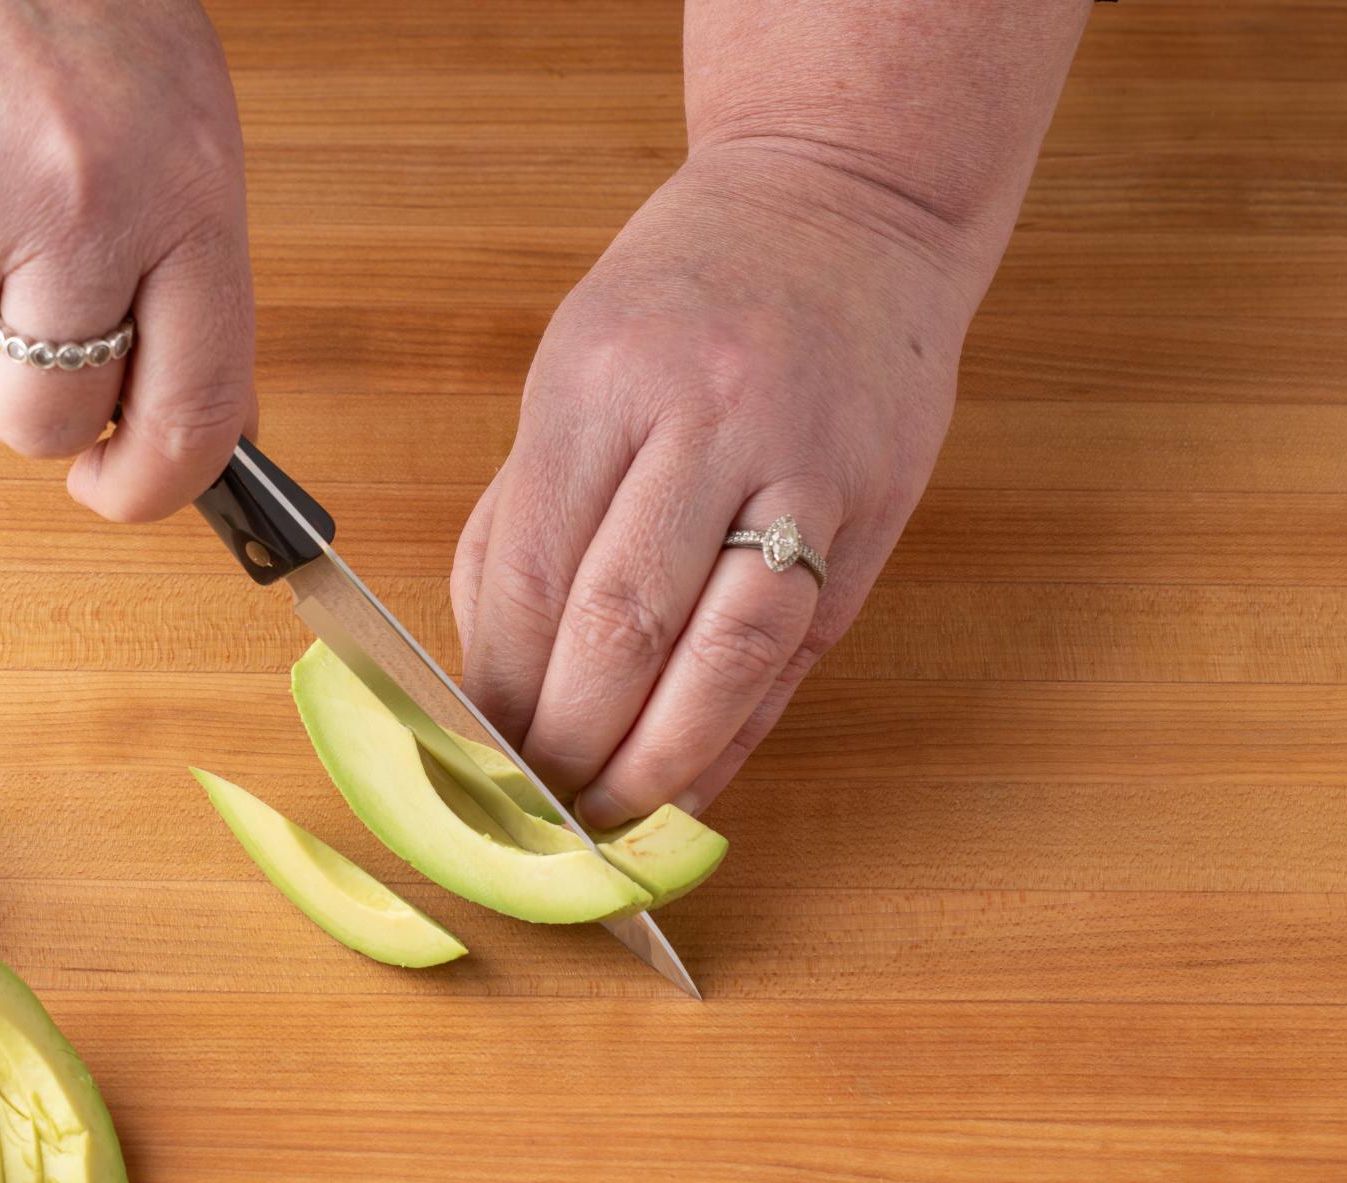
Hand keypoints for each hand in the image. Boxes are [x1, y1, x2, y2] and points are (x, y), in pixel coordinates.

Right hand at [0, 0, 253, 520]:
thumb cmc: (83, 0)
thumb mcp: (183, 125)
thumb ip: (187, 274)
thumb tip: (186, 421)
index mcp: (183, 198)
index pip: (191, 416)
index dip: (154, 488)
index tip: (125, 491)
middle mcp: (72, 211)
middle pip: (42, 420)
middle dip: (38, 405)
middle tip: (37, 335)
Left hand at [451, 143, 982, 827]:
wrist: (847, 200)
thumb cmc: (687, 290)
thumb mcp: (573, 366)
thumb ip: (525, 511)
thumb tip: (488, 666)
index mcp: (601, 380)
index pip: (531, 573)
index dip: (498, 687)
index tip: (473, 753)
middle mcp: (705, 420)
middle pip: (621, 627)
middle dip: (568, 742)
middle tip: (535, 807)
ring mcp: (803, 467)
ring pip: (724, 654)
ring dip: (660, 762)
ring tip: (612, 817)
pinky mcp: (873, 509)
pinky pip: (797, 651)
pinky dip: (739, 734)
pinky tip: (696, 784)